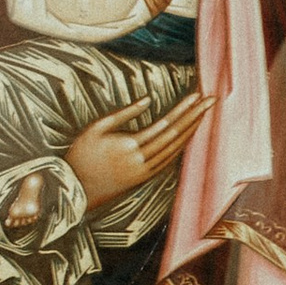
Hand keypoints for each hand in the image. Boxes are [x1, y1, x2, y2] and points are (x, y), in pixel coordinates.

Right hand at [65, 88, 208, 209]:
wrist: (74, 188)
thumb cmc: (81, 154)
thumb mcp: (95, 128)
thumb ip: (123, 114)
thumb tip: (148, 99)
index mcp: (129, 145)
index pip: (165, 124)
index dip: (183, 109)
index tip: (197, 96)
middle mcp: (141, 159)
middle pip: (176, 135)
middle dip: (195, 116)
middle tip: (211, 101)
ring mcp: (144, 171)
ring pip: (176, 149)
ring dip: (192, 130)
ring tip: (204, 114)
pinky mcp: (144, 178)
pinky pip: (169, 160)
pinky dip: (182, 147)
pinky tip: (190, 135)